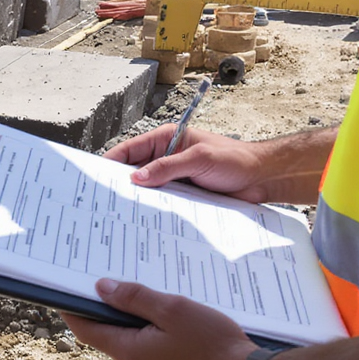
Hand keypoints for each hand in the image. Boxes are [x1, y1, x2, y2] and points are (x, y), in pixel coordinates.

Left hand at [60, 279, 259, 359]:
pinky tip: (181, 337)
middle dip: (118, 318)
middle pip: (112, 339)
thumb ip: (134, 298)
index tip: (66, 296)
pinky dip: (157, 348)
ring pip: (134, 351)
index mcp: (128, 354)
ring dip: (142, 333)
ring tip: (166, 315)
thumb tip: (102, 289)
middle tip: (133, 294)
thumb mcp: (173, 310)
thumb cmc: (214, 344)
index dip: (74, 312)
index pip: (86, 330)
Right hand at [105, 124, 273, 201]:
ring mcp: (172, 178)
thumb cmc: (236, 160)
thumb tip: (136, 179)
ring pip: (146, 190)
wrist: (263, 179)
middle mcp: (165, 158)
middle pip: (133, 172)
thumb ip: (167, 167)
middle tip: (104, 199)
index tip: (95, 177)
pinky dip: (153, 210)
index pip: (129, 150)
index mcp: (166, 139)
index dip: (111, 162)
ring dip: (138, 200)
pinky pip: (160, 203)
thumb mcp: (199, 159)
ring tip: (121, 213)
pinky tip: (144, 220)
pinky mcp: (181, 196)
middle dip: (120, 184)